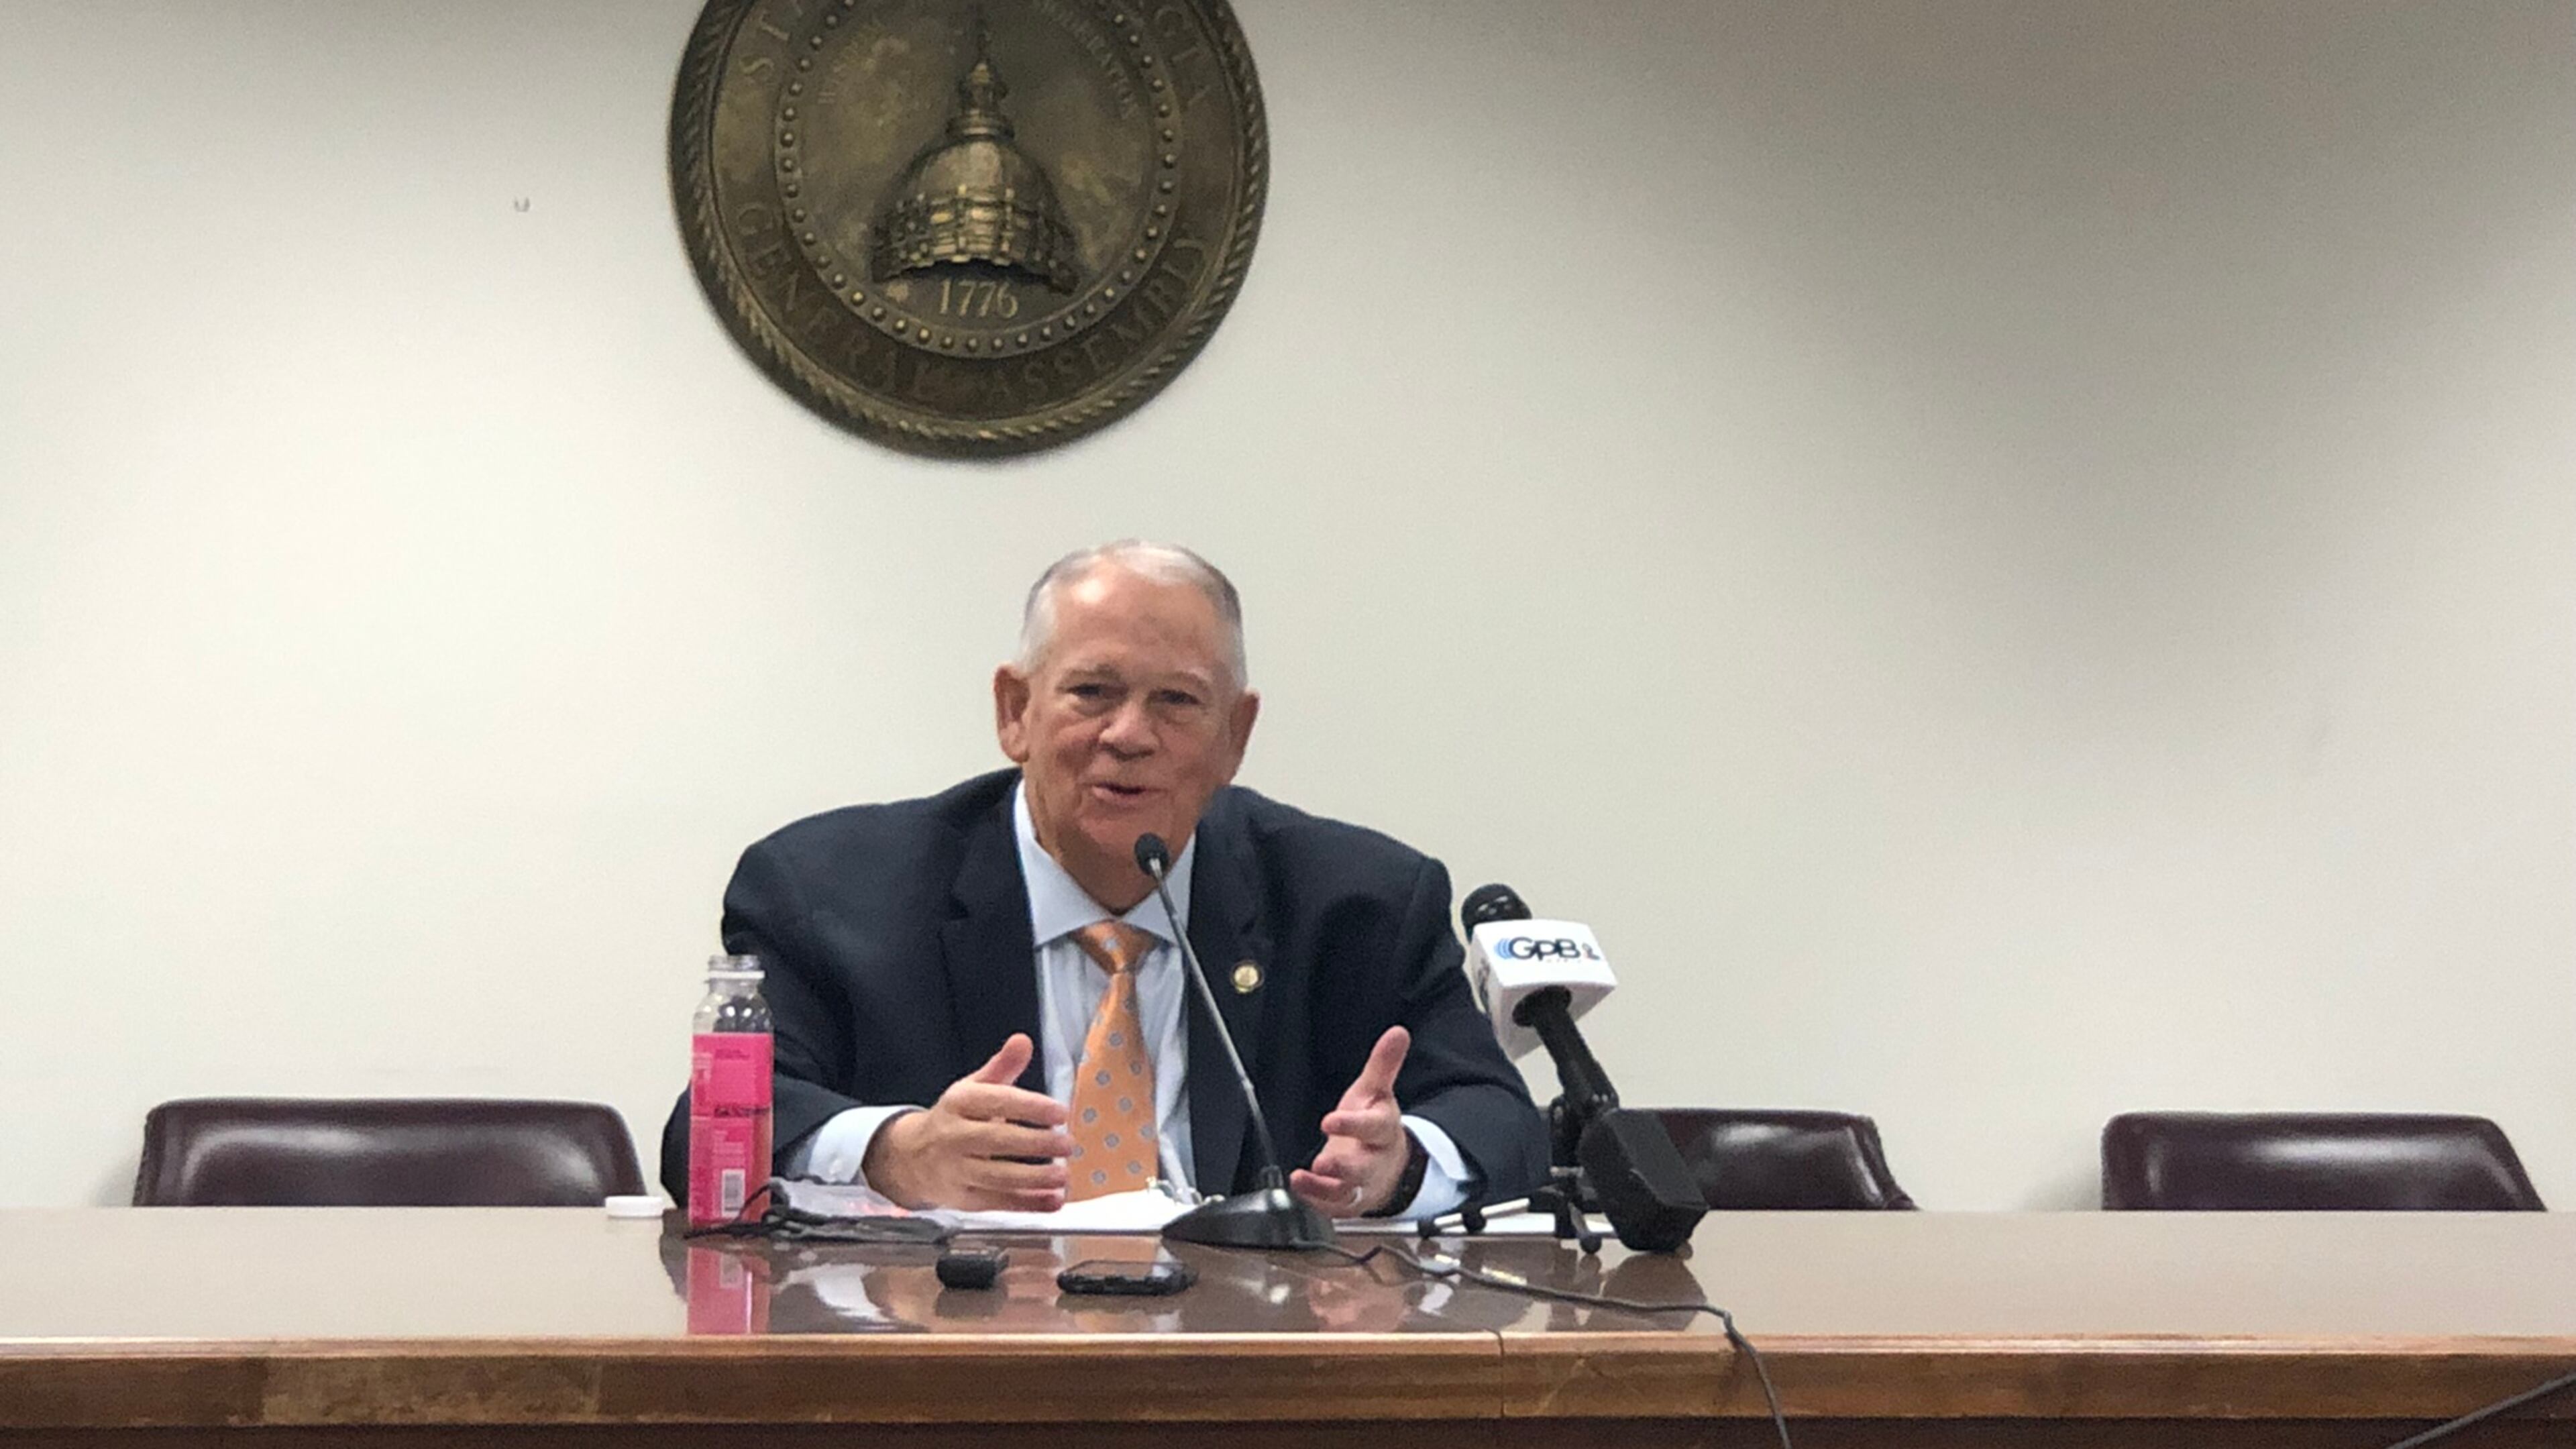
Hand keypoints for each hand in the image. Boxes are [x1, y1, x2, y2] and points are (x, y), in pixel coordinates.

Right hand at [864, 1034, 1070, 1211]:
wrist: (911, 1158)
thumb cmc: (956, 1119)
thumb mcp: (974, 1088)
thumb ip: (1002, 1067)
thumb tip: (1023, 1041)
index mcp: (959, 1103)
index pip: (996, 1102)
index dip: (1030, 1107)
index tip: (1061, 1112)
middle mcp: (954, 1137)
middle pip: (997, 1141)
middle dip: (1035, 1144)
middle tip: (1068, 1143)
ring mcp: (956, 1171)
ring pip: (997, 1177)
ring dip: (1034, 1178)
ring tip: (1064, 1174)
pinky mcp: (962, 1200)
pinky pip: (997, 1203)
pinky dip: (1028, 1204)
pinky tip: (1054, 1200)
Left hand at [1291, 1025, 1412, 1215]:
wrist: (1390, 1167)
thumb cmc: (1375, 1125)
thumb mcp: (1376, 1093)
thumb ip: (1383, 1064)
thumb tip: (1397, 1032)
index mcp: (1384, 1131)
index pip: (1374, 1128)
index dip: (1353, 1125)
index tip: (1329, 1120)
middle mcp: (1375, 1161)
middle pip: (1364, 1167)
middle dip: (1344, 1167)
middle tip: (1323, 1162)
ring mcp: (1362, 1184)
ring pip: (1348, 1190)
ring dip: (1326, 1188)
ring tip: (1304, 1178)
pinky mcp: (1348, 1202)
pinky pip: (1334, 1206)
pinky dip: (1316, 1201)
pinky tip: (1299, 1188)